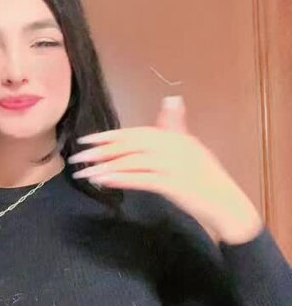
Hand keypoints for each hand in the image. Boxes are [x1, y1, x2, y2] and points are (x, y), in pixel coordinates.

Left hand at [67, 95, 264, 243]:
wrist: (227, 206)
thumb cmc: (206, 181)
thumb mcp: (191, 149)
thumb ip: (176, 127)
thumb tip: (171, 99)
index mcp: (177, 137)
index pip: (137, 133)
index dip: (111, 136)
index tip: (87, 140)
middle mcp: (175, 146)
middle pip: (131, 145)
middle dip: (102, 151)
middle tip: (77, 157)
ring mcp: (175, 165)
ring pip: (133, 162)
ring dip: (106, 167)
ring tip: (84, 174)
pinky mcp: (174, 185)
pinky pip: (142, 180)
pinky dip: (120, 179)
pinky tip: (103, 181)